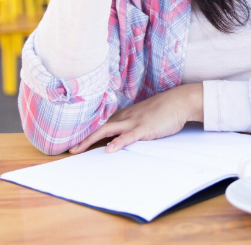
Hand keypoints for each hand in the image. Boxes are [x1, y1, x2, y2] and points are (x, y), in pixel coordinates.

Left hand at [68, 84, 203, 153]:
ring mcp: (134, 122)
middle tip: (71, 149)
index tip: (78, 143)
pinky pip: (128, 136)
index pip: (103, 125)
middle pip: (100, 127)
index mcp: (125, 115)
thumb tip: (123, 136)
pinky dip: (117, 143)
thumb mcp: (145, 116)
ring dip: (91, 140)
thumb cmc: (164, 110)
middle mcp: (126, 117)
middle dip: (84, 139)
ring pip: (107, 130)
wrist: (179, 101)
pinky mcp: (144, 128)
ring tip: (79, 150)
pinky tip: (109, 150)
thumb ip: (133, 125)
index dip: (90, 134)